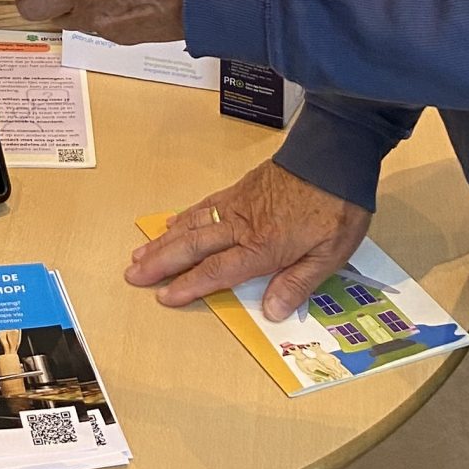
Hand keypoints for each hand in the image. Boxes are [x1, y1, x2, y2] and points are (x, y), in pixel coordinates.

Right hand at [126, 161, 370, 320]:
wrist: (333, 156)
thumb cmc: (337, 208)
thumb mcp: (331, 254)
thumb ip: (299, 283)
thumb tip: (272, 311)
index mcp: (263, 246)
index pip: (217, 271)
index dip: (189, 286)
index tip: (163, 296)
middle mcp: (242, 225)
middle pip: (193, 246)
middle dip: (161, 263)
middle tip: (132, 274)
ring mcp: (237, 204)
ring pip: (192, 224)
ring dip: (164, 241)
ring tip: (140, 254)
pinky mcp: (239, 189)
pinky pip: (204, 205)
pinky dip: (183, 216)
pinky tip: (171, 222)